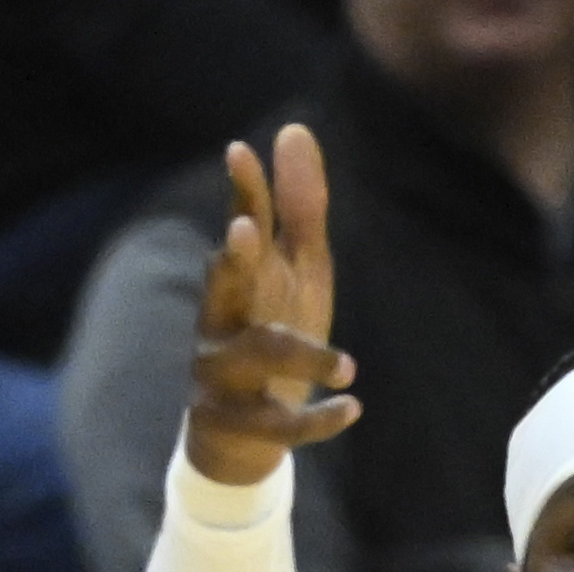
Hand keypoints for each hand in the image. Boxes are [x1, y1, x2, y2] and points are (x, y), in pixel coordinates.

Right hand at [187, 126, 361, 487]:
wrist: (240, 439)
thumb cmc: (272, 336)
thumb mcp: (295, 272)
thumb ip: (299, 208)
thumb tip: (293, 129)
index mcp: (240, 280)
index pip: (242, 228)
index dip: (243, 194)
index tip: (239, 152)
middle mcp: (220, 320)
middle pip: (224, 283)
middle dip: (234, 259)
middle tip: (243, 235)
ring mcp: (221, 373)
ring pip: (256, 354)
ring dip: (304, 355)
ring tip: (348, 365)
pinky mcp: (234, 424)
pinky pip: (278, 422)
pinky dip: (318, 418)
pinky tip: (353, 408)